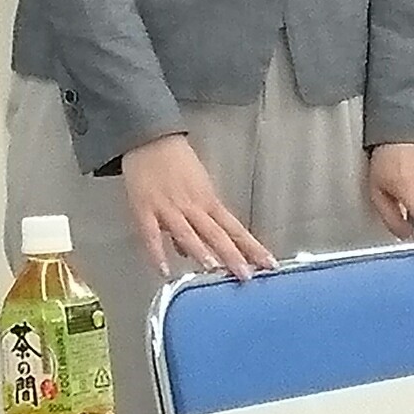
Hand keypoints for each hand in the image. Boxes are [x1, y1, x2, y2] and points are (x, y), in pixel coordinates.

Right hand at [121, 133, 275, 281]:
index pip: (235, 228)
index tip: (269, 264)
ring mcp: (168, 208)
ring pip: (187, 234)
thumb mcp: (195, 187)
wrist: (149, 138)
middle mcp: (192, 206)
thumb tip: (192, 252)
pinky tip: (163, 271)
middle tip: (246, 275)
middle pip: (216, 234)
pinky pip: (151, 235)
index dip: (252, 247)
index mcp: (208, 201)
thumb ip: (197, 220)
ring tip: (214, 270)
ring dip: (201, 252)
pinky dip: (157, 253)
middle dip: (232, 255)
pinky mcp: (145, 209)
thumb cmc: (175, 161)